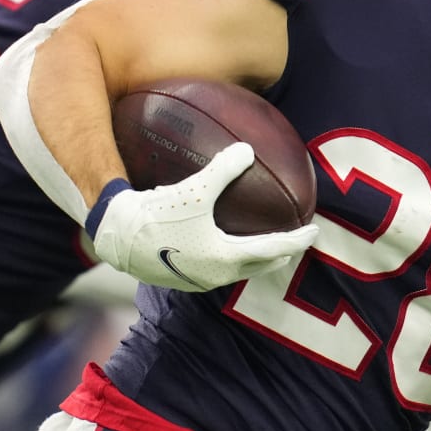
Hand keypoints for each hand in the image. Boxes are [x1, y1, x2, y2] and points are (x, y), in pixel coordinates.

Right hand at [89, 143, 317, 291]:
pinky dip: (229, 258)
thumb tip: (247, 150)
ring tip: (262, 247)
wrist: (117, 237)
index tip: (314, 232)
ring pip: (236, 271)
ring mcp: (197, 280)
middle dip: (279, 256)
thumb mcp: (194, 189)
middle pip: (258, 267)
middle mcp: (216, 275)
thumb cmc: (156, 214)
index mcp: (225, 257)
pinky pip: (215, 269)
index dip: (296, 240)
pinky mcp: (181, 279)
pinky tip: (220, 244)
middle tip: (294, 244)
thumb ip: (223, 169)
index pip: (273, 250)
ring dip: (253, 260)